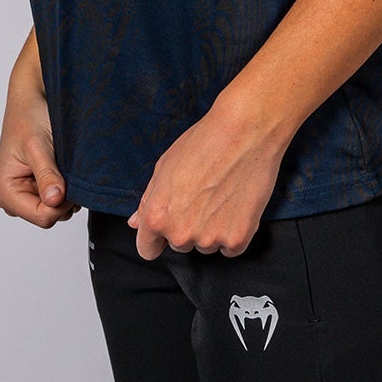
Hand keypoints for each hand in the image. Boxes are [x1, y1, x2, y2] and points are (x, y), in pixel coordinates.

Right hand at [0, 73, 79, 228]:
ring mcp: (26, 194)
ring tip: (60, 163)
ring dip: (66, 190)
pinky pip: (58, 199)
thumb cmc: (28, 118)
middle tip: (64, 168)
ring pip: (56, 209)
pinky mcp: (38, 188)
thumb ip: (46, 175)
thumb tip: (54, 200)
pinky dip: (66, 185)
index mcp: (5, 192)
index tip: (69, 180)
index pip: (42, 217)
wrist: (32, 100)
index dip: (62, 203)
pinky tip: (61, 166)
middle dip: (63, 196)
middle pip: (50, 216)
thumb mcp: (38, 147)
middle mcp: (13, 198)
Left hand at [127, 101, 285, 259]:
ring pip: (206, 245)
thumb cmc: (204, 143)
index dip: (155, 238)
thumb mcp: (164, 166)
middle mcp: (180, 233)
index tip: (166, 230)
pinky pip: (230, 248)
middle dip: (187, 226)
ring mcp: (210, 239)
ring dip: (211, 229)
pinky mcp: (238, 239)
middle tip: (202, 195)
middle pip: (179, 245)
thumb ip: (148, 200)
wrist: (244, 132)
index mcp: (156, 216)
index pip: (147, 249)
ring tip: (221, 195)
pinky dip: (234, 231)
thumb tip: (136, 223)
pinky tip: (235, 204)